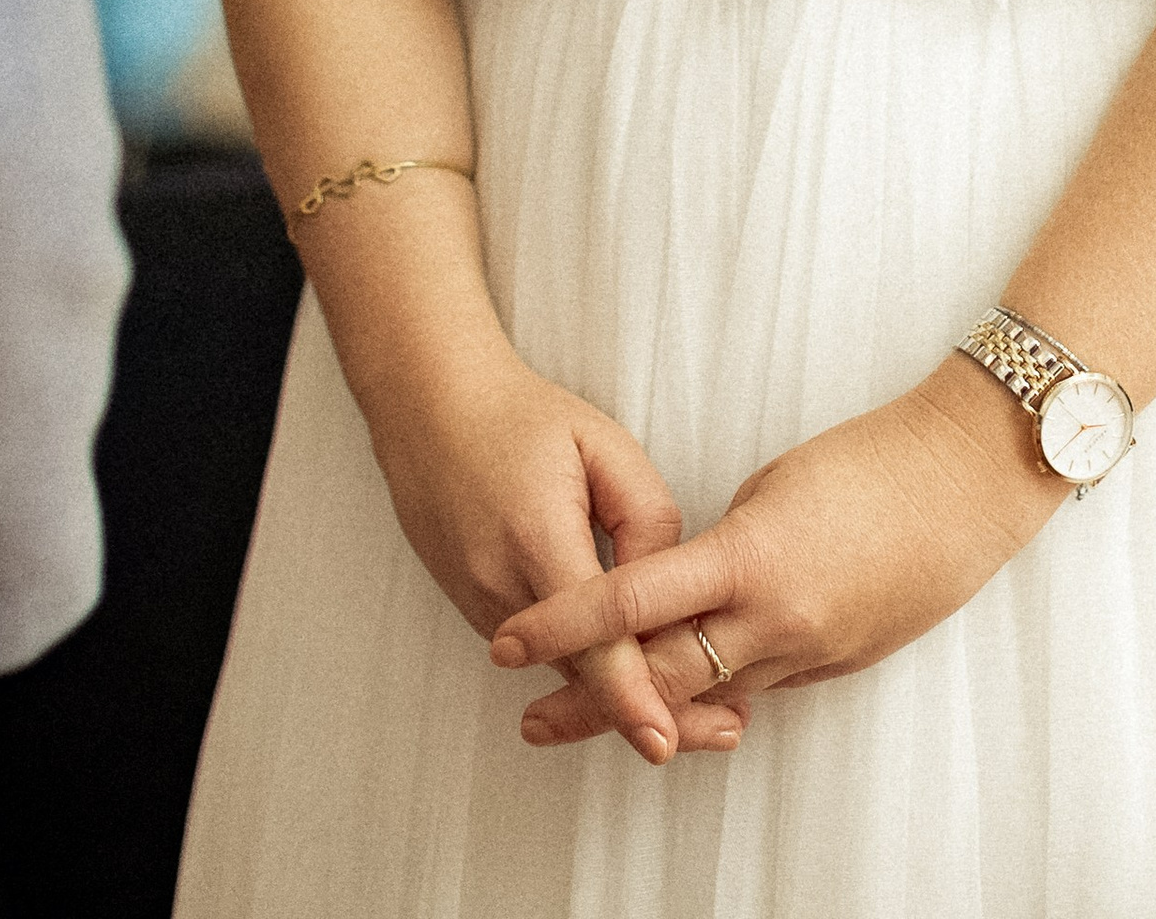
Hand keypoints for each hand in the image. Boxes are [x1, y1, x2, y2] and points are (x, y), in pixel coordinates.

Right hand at [364, 339, 744, 762]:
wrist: (431, 411)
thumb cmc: (522, 418)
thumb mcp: (603, 445)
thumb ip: (648, 518)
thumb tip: (670, 588)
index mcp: (539, 539)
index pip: (592, 639)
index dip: (631, 697)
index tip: (665, 743)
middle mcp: (504, 587)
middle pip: (583, 676)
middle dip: (650, 712)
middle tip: (725, 731)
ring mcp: (483, 606)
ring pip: (564, 672)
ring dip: (622, 694)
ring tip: (699, 712)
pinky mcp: (478, 611)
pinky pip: (543, 655)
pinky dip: (587, 668)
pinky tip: (633, 668)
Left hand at [488, 358, 1061, 747]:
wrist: (965, 484)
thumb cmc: (870, 461)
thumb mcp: (773, 486)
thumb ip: (722, 542)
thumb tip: (685, 575)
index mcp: (750, 559)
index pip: (634, 603)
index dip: (566, 626)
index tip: (511, 642)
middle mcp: (775, 622)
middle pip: (662, 678)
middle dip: (591, 701)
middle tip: (530, 717)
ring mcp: (809, 652)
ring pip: (710, 698)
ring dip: (649, 710)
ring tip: (590, 719)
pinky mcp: (836, 663)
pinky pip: (760, 687)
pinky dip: (716, 695)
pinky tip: (684, 701)